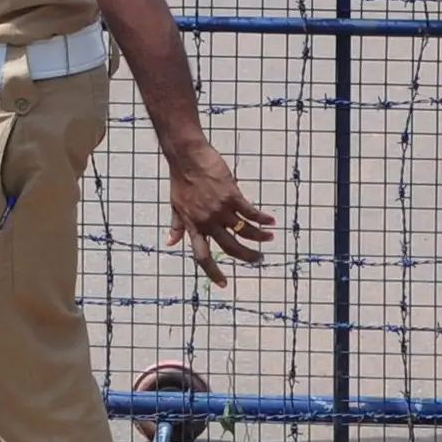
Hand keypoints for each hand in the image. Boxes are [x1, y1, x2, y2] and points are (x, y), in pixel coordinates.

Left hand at [163, 140, 274, 286]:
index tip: (223, 284)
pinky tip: (271, 220)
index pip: (202, 256)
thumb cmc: (181, 180)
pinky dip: (262, 218)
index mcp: (194, 226)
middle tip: (258, 260)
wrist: (187, 157)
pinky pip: (250, 212)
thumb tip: (170, 243)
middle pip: (230, 247)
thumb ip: (177, 226)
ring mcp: (220, 209)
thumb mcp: (175, 206)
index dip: (213, 272)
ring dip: (259, 237)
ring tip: (269, 238)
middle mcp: (208, 222)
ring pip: (244, 231)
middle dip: (246, 257)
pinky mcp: (232, 195)